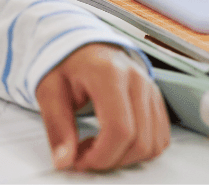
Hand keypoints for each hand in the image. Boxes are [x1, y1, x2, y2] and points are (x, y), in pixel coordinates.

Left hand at [36, 43, 169, 170]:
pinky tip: (112, 143)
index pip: (119, 128)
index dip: (101, 155)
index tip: (79, 161)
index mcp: (108, 74)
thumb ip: (57, 126)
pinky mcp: (157, 100)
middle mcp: (137, 80)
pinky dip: (138, 150)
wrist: (81, 45)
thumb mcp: (48, 91)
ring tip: (95, 148)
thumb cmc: (64, 65)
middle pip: (139, 140)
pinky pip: (159, 138)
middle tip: (83, 156)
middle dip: (110, 159)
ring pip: (153, 143)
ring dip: (125, 157)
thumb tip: (64, 161)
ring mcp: (151, 90)